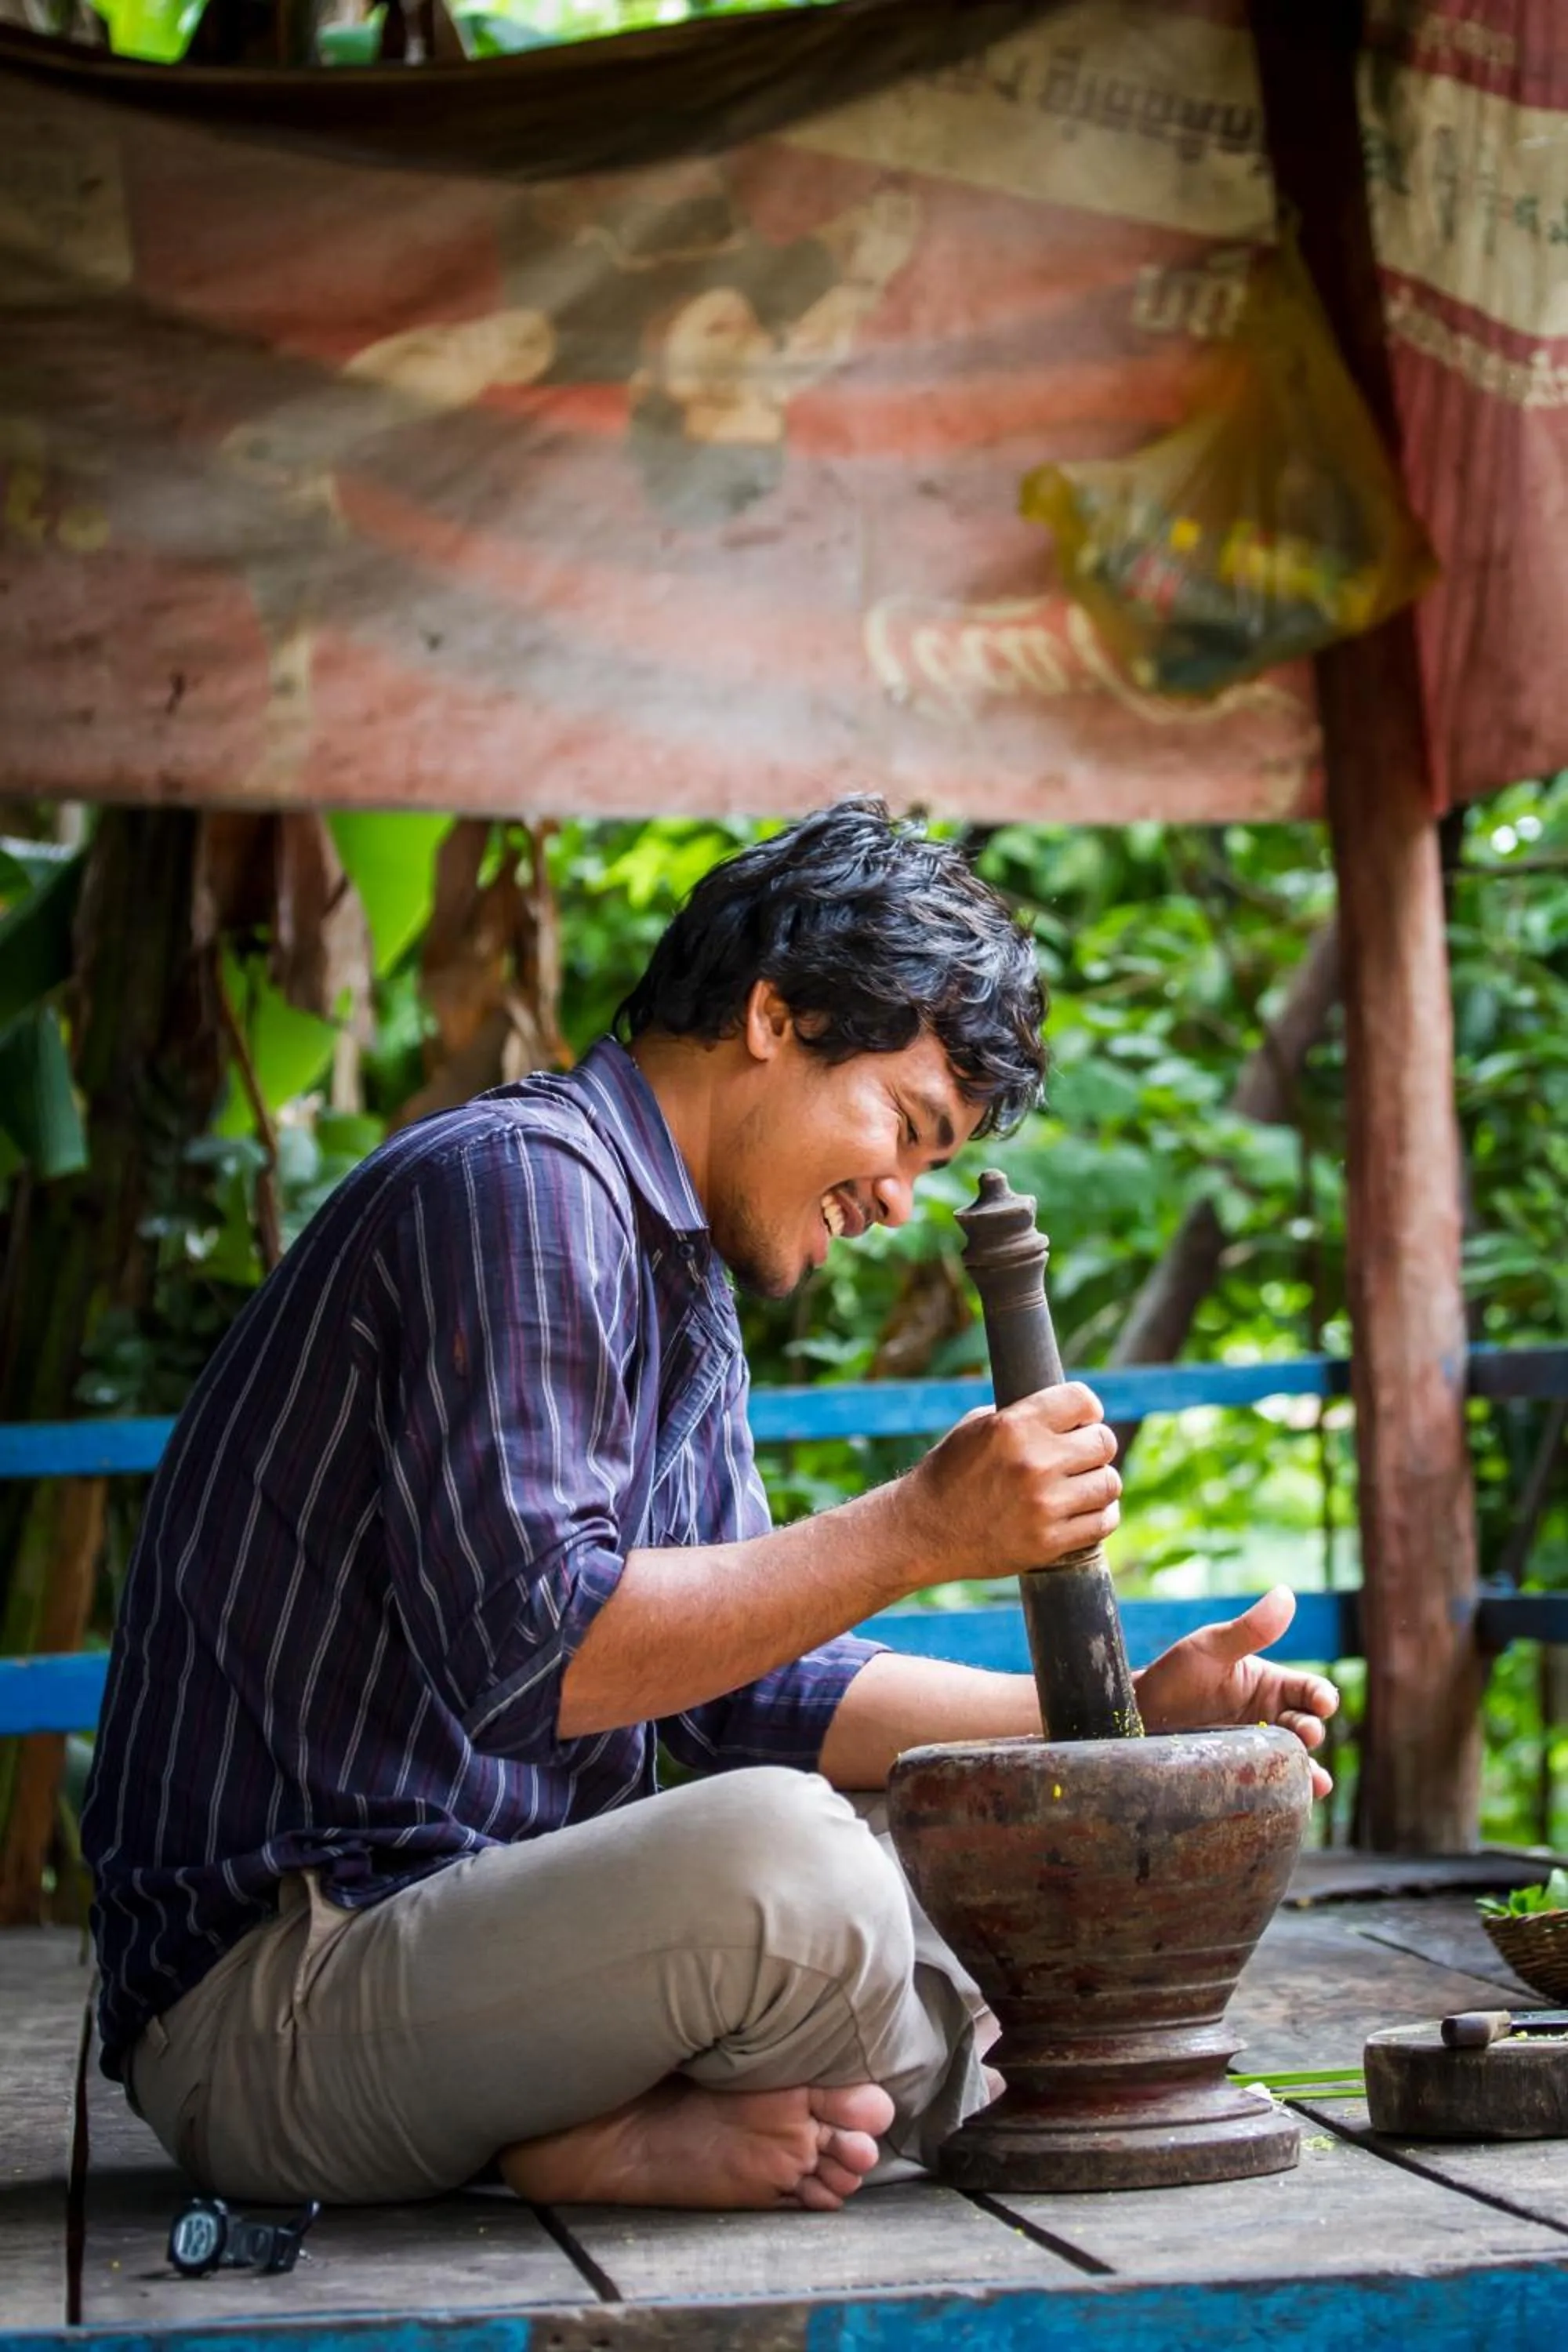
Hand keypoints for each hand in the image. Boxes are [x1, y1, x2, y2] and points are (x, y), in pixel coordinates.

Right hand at [908, 1383, 1120, 1585]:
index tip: (1082, 1420)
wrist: (921, 1530)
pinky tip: (1085, 1510)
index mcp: (1014, 1426)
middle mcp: (1034, 1462)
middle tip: (1080, 1456)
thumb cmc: (948, 1474)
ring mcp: (1044, 1505)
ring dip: (1098, 1482)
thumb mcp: (976, 1428)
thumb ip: (1022, 1415)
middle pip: (1104, 1442)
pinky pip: (1103, 1521)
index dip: (1086, 1409)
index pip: (1083, 1401)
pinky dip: (1100, 1515)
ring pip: (1109, 1483)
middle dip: (1094, 1446)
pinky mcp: (1049, 1541)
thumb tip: (1067, 1411)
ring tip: (1081, 1485)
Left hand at [1133, 1586, 1339, 1798]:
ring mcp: (1258, 1749)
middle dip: (1312, 1731)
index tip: (1321, 1703)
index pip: (1310, 1691)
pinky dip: (1288, 1791)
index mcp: (1270, 1685)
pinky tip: (1293, 1798)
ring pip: (1296, 1761)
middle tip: (1305, 1735)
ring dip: (1310, 1770)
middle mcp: (1271, 1718)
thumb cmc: (1174, 1676)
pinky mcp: (1243, 1776)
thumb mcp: (1211, 1648)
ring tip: (1317, 1780)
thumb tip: (1286, 1593)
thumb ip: (1249, 1628)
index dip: (1321, 1696)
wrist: (1137, 1717)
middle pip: (1307, 1727)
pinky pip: (1271, 1783)